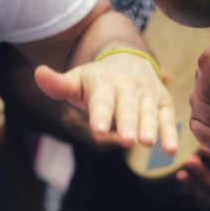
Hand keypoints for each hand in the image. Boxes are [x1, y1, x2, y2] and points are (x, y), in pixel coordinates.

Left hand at [34, 51, 177, 153]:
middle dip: (128, 123)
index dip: (100, 116)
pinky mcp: (163, 102)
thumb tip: (38, 73)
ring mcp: (147, 94)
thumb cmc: (97, 80)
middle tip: (128, 140)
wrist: (128, 60)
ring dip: (150, 127)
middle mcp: (127, 88)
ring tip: (147, 142)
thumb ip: (58, 85)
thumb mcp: (77, 80)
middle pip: (127, 108)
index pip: (101, 102)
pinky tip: (170, 150)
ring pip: (148, 112)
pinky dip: (170, 133)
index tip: (98, 131)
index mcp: (104, 84)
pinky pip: (167, 118)